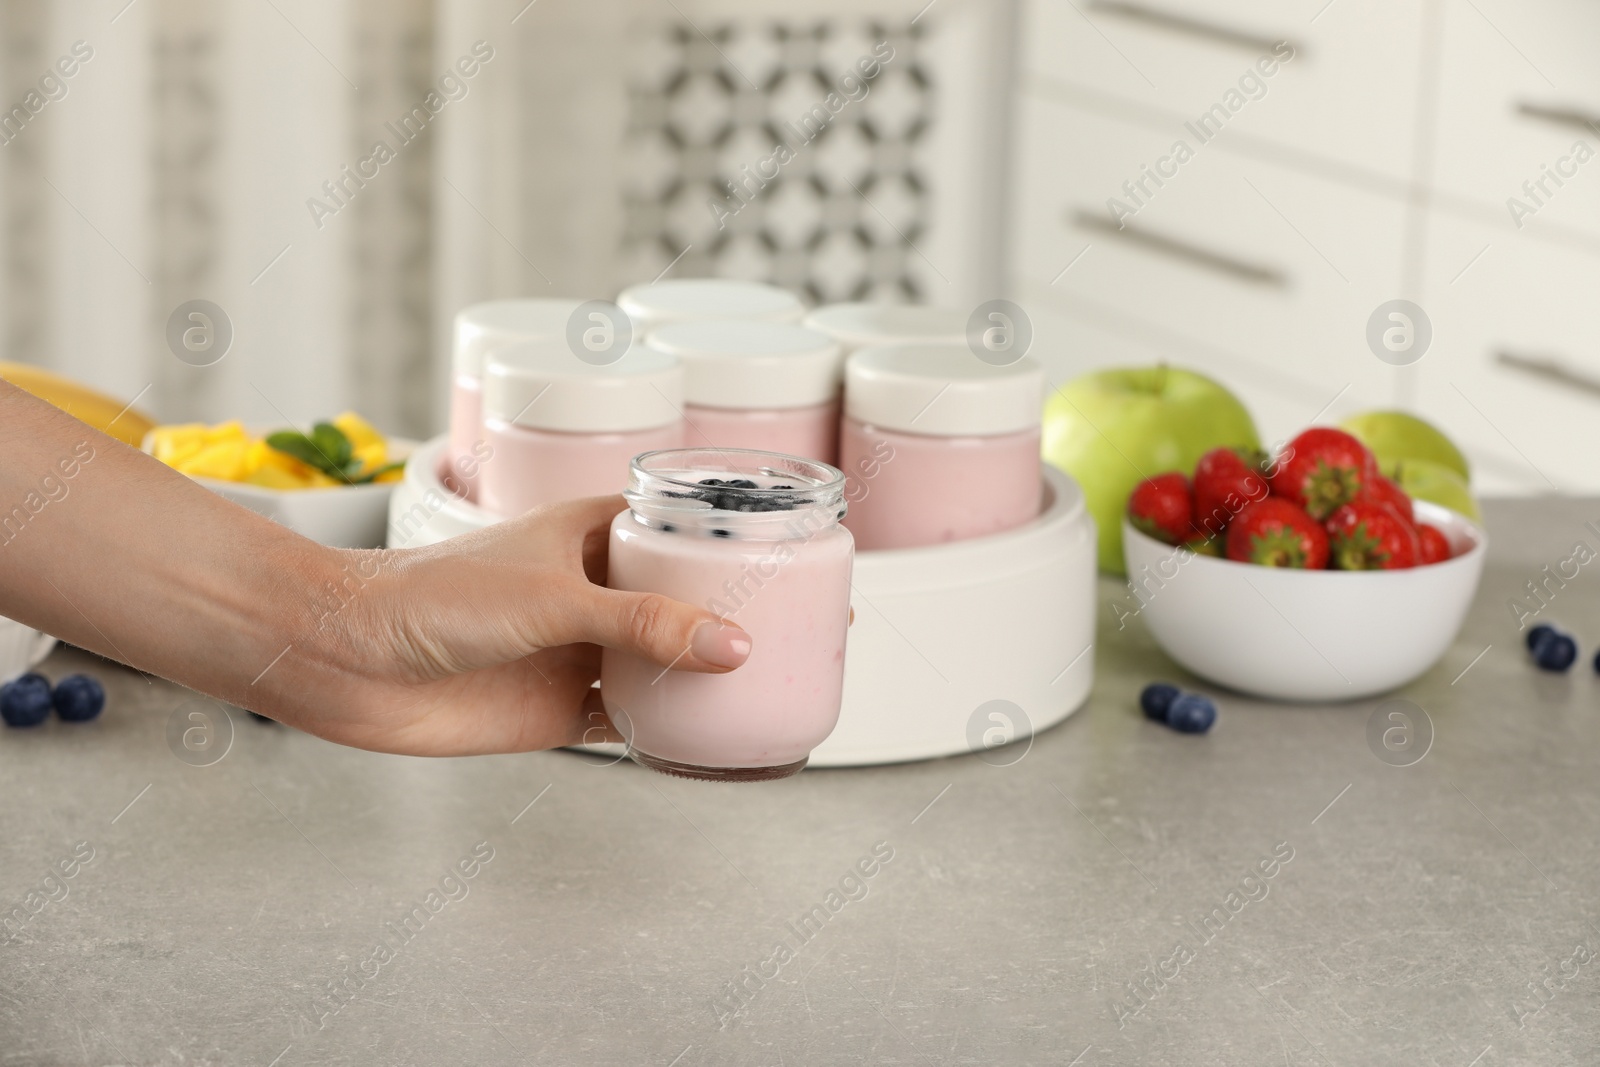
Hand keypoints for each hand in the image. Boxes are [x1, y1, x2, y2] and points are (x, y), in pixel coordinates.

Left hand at [254, 495, 751, 755]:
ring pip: (664, 661)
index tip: (795, 550)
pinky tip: (713, 733)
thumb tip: (735, 646)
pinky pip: (632, 719)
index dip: (735, 538)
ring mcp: (578, 650)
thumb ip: (645, 621)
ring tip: (778, 676)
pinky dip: (671, 727)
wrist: (348, 663)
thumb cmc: (433, 598)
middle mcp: (591, 590)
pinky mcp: (560, 708)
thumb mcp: (553, 597)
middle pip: (684, 598)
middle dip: (739, 610)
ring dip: (710, 672)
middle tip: (809, 619)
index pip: (679, 527)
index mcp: (589, 534)